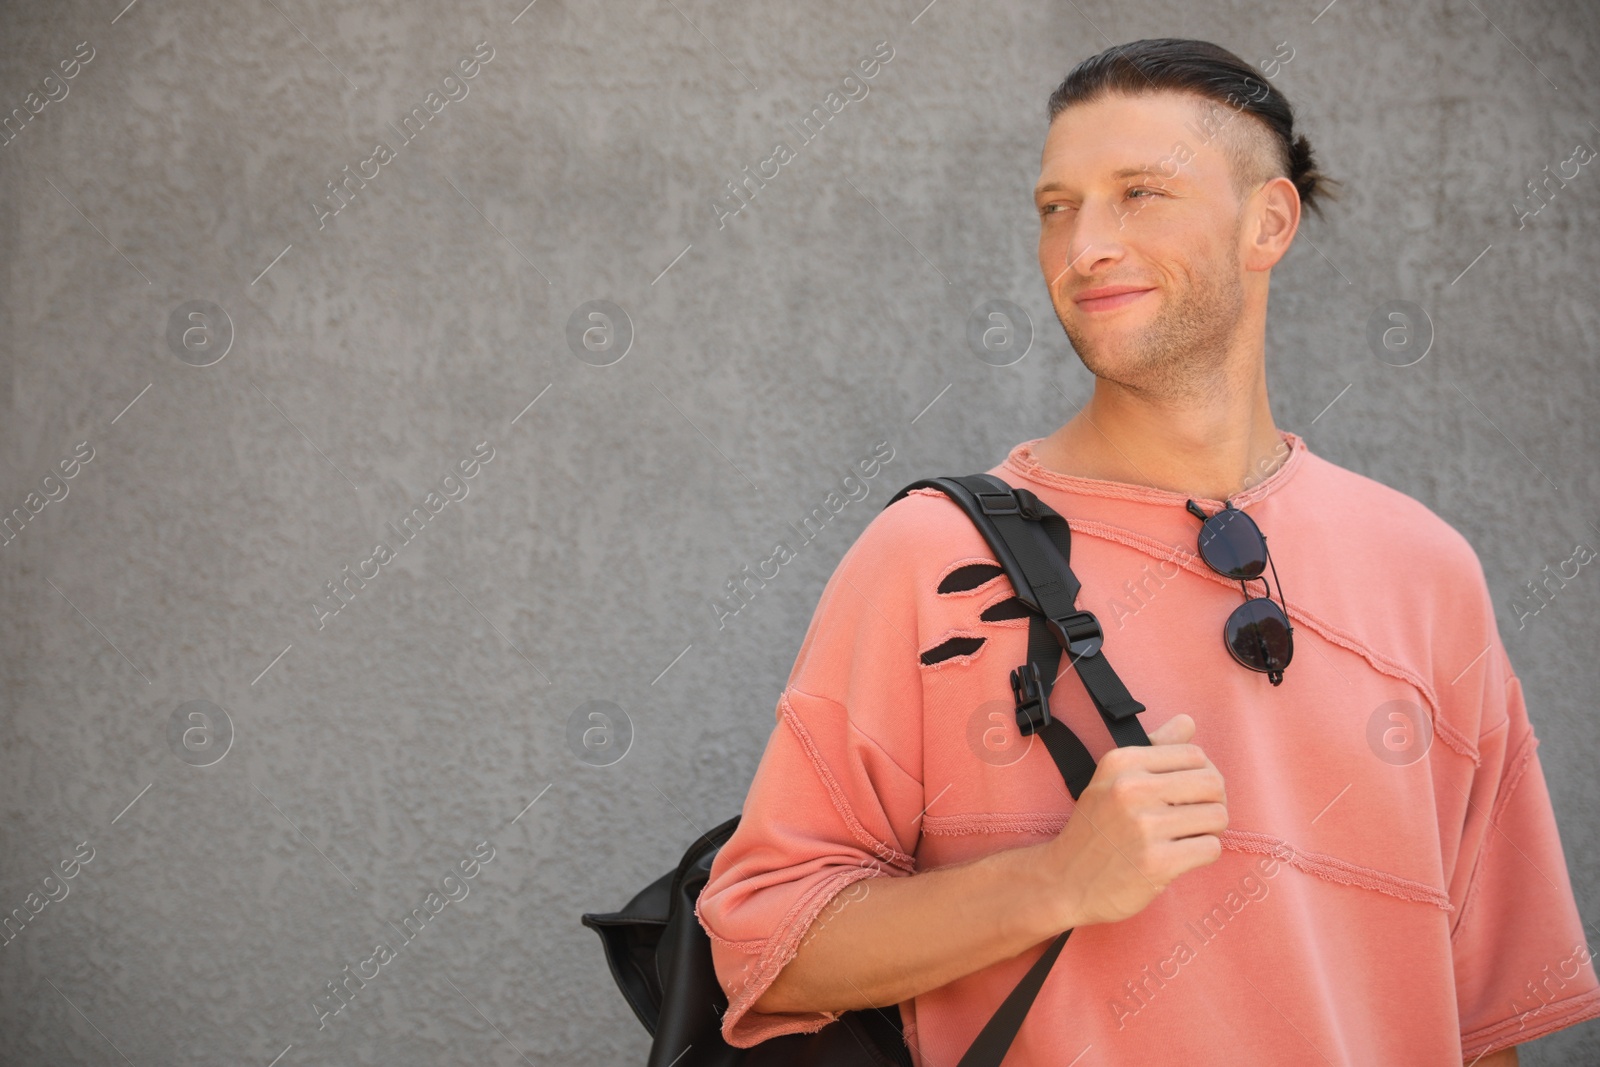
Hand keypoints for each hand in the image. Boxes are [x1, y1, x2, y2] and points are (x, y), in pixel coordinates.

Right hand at [1038, 713, 1227, 929]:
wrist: (1065, 879)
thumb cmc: (1095, 827)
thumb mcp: (1113, 779)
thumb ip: (1155, 748)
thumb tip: (1188, 721)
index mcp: (1122, 762)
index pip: (1194, 754)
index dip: (1203, 773)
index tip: (1190, 792)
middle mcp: (1132, 788)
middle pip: (1212, 783)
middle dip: (1213, 801)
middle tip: (1197, 816)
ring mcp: (1145, 826)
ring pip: (1217, 816)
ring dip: (1210, 830)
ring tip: (1188, 836)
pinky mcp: (1158, 862)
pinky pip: (1210, 848)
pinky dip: (1203, 854)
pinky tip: (1182, 856)